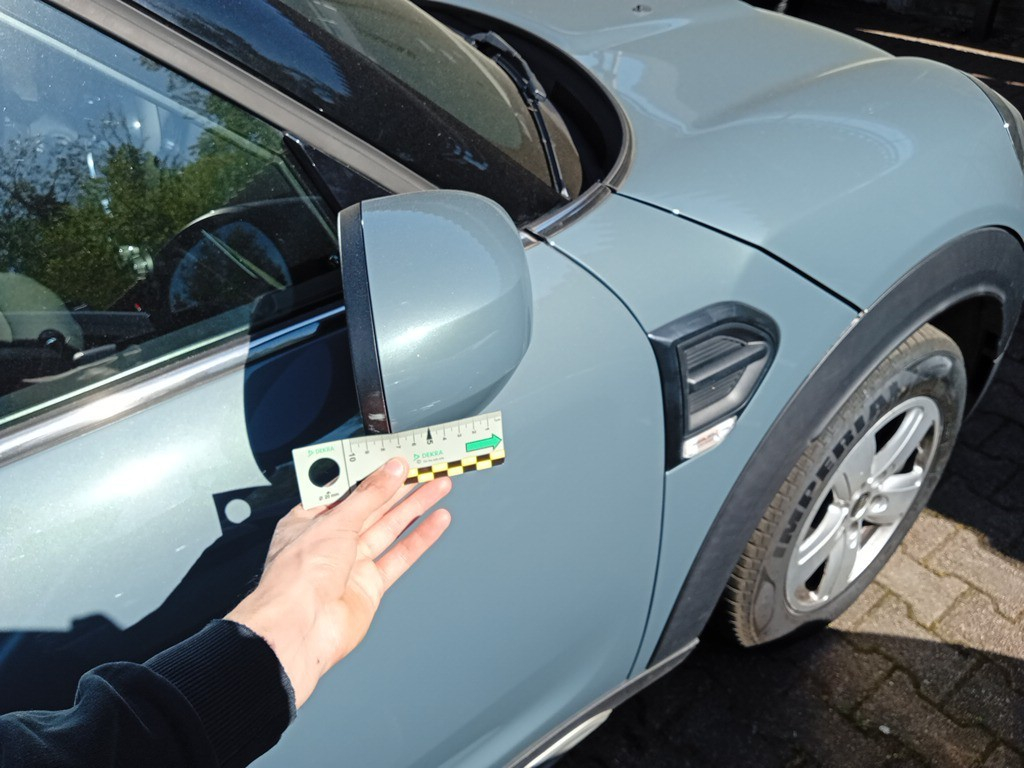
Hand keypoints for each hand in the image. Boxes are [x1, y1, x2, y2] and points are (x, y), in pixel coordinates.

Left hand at [226, 458, 450, 707]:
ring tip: (440, 486)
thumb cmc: (297, 578)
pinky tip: (437, 521)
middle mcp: (330, 541)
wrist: (300, 629)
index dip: (372, 473)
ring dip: (416, 506)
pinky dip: (419, 538)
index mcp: (309, 520)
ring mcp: (351, 564)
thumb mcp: (335, 522)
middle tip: (426, 468)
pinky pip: (399, 556)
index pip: (346, 489)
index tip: (395, 458)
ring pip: (389, 528)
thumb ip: (369, 495)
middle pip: (372, 507)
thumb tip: (392, 470)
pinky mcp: (370, 585)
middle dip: (399, 487)